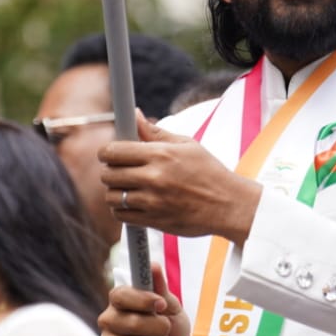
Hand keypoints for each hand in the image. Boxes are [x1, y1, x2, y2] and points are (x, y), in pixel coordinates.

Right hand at [99, 266, 190, 335]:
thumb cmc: (168, 327)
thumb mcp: (170, 307)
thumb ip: (161, 289)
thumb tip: (152, 266)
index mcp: (119, 301)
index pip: (121, 296)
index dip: (143, 300)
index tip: (162, 304)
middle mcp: (108, 320)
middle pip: (132, 324)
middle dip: (159, 328)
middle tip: (167, 328)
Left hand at [100, 110, 262, 243]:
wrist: (228, 205)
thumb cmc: (209, 172)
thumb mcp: (186, 145)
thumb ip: (154, 132)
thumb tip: (135, 114)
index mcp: (161, 155)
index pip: (114, 151)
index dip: (107, 152)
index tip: (110, 154)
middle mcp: (154, 178)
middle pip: (108, 174)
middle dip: (110, 171)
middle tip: (120, 171)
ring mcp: (152, 201)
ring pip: (112, 196)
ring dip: (115, 192)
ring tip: (128, 188)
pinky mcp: (153, 220)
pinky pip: (121, 215)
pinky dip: (123, 209)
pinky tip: (135, 203)